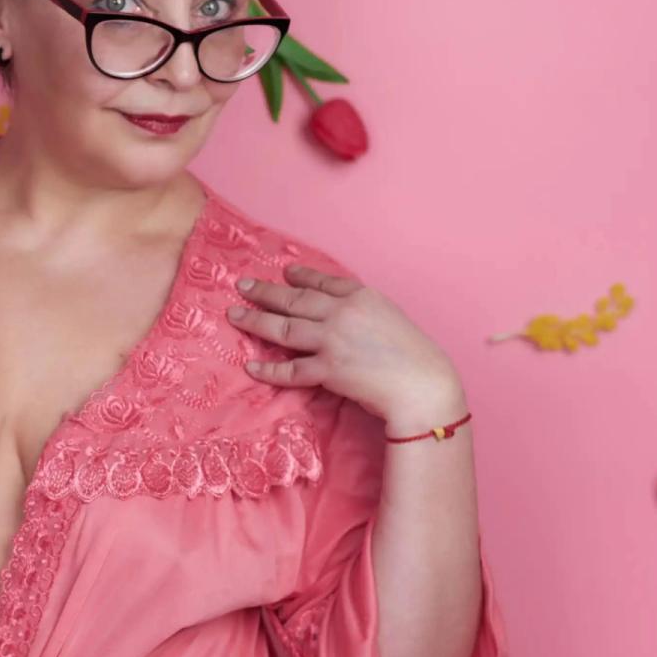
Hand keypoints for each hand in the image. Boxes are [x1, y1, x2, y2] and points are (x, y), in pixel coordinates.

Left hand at [224, 262, 465, 420]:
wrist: (422, 384)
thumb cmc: (414, 354)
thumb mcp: (390, 316)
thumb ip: (363, 310)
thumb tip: (338, 311)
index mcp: (361, 296)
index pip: (322, 283)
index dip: (300, 277)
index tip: (283, 273)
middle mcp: (342, 313)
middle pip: (295, 300)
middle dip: (265, 292)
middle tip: (242, 286)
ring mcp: (332, 340)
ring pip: (284, 328)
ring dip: (256, 321)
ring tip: (235, 315)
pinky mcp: (328, 370)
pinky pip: (290, 370)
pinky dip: (269, 370)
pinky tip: (251, 367)